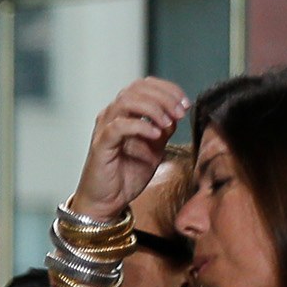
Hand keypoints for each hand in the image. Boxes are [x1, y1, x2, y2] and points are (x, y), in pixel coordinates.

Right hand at [71, 76, 191, 223]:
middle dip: (164, 97)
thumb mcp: (155, 147)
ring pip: (127, 101)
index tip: (184, 103)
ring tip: (168, 123)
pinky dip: (141, 127)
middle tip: (180, 112)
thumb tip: (176, 113)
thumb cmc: (126, 174)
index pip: (144, 85)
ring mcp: (105, 128)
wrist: (108, 200)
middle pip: (136, 89)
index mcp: (124, 113)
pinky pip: (119, 126)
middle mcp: (112, 116)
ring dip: (154, 108)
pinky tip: (155, 135)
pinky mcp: (101, 144)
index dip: (167, 89)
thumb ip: (163, 128)